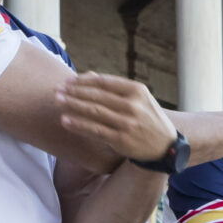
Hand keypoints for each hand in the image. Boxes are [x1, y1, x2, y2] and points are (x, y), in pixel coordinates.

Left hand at [56, 73, 176, 163]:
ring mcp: (128, 123)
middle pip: (97, 95)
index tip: (68, 81)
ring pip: (94, 111)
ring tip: (57, 101)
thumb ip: (115, 87)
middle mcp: (133, 105)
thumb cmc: (147, 118)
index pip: (105, 82)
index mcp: (138, 91)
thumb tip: (87, 76)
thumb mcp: (139, 99)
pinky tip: (65, 120)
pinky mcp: (121, 139)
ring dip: (73, 105)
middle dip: (74, 91)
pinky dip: (78, 125)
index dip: (84, 81)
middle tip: (57, 89)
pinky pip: (95, 130)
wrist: (166, 147)